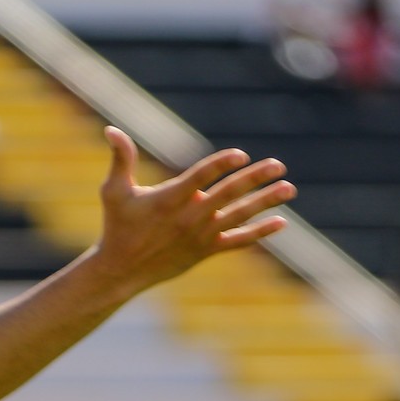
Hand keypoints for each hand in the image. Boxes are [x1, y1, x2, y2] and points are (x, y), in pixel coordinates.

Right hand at [90, 127, 293, 297]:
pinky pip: (238, 241)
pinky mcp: (205, 251)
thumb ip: (120, 159)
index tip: (241, 155)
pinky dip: (260, 232)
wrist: (120, 271)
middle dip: (255, 178)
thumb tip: (111, 129)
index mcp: (169, 199)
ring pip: (239, 216)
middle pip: (228, 194)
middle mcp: (189, 217)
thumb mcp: (114, 191)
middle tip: (279, 165)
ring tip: (289, 189)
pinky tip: (280, 223)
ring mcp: (200, 235)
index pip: (201, 177)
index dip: (221, 164)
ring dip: (266, 201)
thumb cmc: (117, 227)